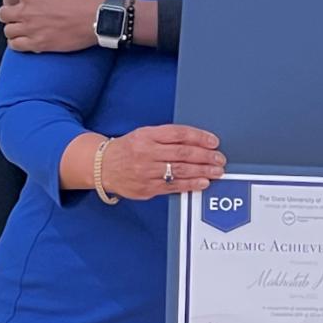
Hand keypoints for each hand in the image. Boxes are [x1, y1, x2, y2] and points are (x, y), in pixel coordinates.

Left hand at [0, 0, 104, 51]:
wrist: (100, 19)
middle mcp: (27, 13)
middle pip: (3, 12)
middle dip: (8, 7)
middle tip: (18, 6)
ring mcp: (32, 31)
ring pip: (8, 30)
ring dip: (12, 25)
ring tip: (21, 23)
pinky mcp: (40, 45)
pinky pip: (16, 46)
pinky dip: (17, 41)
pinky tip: (25, 37)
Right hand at [102, 125, 226, 199]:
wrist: (102, 166)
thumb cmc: (129, 148)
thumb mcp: (144, 134)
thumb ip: (167, 137)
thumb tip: (197, 141)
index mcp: (147, 135)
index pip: (178, 134)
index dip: (198, 137)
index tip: (213, 141)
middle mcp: (147, 152)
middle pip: (182, 153)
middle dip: (205, 156)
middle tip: (220, 158)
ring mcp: (147, 172)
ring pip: (179, 171)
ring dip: (202, 171)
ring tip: (217, 171)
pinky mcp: (147, 188)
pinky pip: (172, 186)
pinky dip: (190, 185)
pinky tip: (203, 183)